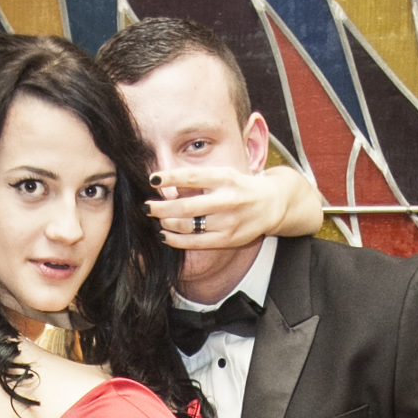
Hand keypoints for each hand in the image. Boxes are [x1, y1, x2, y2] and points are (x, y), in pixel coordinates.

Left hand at [147, 166, 321, 247]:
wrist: (271, 205)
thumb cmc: (241, 187)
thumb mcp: (225, 174)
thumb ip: (201, 180)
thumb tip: (168, 185)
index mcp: (225, 178)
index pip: (192, 177)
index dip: (170, 178)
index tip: (153, 179)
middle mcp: (226, 200)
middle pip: (186, 206)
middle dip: (161, 207)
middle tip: (146, 206)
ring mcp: (227, 222)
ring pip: (188, 226)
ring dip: (167, 223)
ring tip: (156, 218)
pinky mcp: (227, 239)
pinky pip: (195, 242)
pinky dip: (176, 239)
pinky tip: (165, 234)